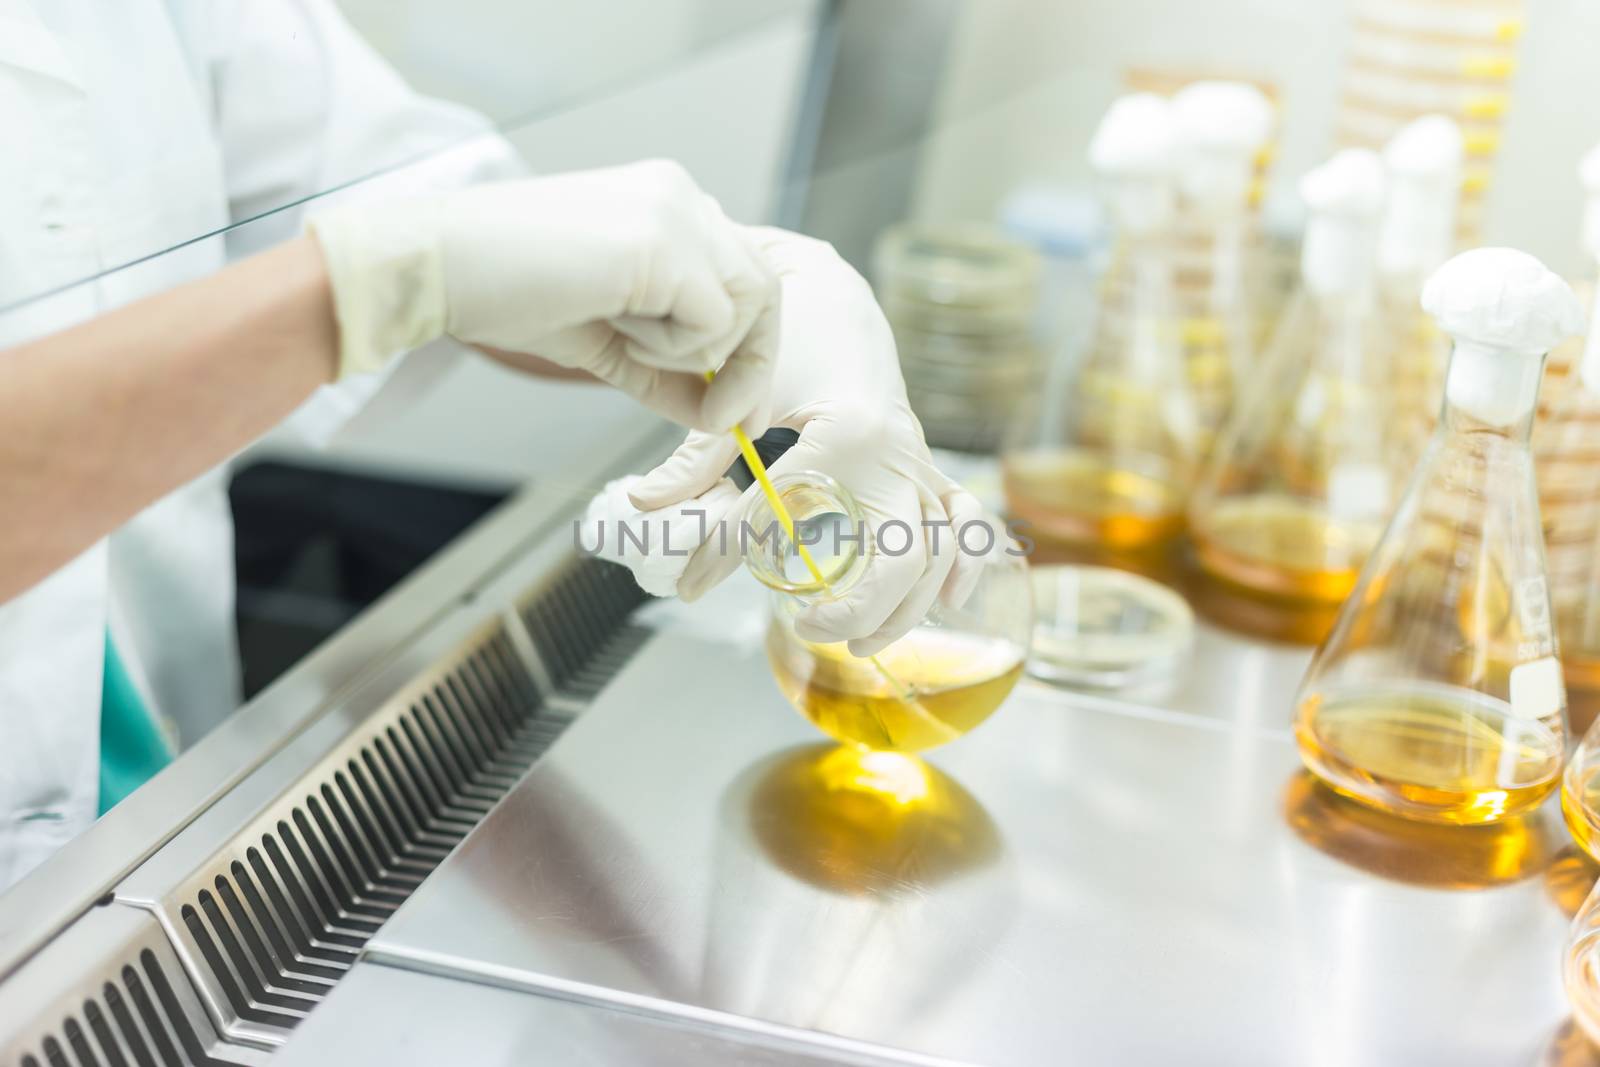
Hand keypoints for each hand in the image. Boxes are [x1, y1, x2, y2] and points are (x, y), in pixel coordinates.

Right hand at [309, 160, 777, 430]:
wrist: (437, 267)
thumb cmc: (504, 293)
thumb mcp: (607, 340)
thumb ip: (665, 369)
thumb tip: (718, 413)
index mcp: (668, 206)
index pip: (744, 277)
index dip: (750, 349)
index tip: (736, 412)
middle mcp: (682, 196)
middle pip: (764, 291)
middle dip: (750, 366)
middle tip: (721, 420)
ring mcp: (676, 211)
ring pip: (748, 306)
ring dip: (695, 353)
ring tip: (624, 339)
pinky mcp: (664, 241)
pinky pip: (712, 324)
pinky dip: (671, 350)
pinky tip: (614, 326)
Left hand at [629, 227, 986, 655]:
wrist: (840, 302)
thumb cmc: (792, 342)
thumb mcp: (741, 394)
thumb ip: (698, 457)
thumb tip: (647, 506)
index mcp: (843, 434)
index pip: (776, 517)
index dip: (724, 557)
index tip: (689, 585)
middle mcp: (893, 453)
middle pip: (899, 558)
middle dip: (858, 608)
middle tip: (807, 625)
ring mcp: (918, 463)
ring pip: (938, 554)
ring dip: (907, 608)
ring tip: (859, 641)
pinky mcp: (929, 469)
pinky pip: (965, 525)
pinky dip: (961, 566)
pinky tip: (945, 603)